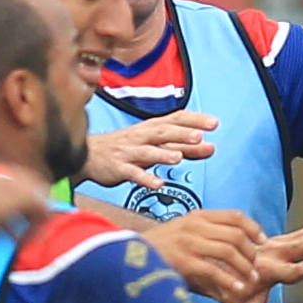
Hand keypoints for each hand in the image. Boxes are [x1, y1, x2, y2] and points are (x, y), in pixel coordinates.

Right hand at [85, 114, 217, 187]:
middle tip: (199, 136)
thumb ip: (182, 147)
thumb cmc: (125, 148)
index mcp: (151, 128)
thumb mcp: (155, 144)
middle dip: (181, 134)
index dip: (194, 120)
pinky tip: (157, 184)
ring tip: (178, 157)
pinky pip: (132, 173)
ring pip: (148, 151)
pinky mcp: (118, 168)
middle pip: (163, 132)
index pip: (176, 119)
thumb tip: (208, 146)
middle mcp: (141, 137)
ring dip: (163, 154)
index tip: (213, 123)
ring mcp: (129, 152)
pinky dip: (145, 178)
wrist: (89, 155)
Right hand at [145, 209, 277, 302]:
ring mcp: (188, 242)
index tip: (262, 241)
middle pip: (236, 234)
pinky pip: (214, 270)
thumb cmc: (162, 248)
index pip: (235, 215)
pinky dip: (229, 280)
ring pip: (228, 251)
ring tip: (249, 279)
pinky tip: (236, 289)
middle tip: (255, 266)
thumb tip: (236, 245)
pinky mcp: (183, 261)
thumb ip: (207, 233)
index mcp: (197, 216)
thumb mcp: (184, 230)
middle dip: (250, 252)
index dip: (253, 228)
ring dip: (244, 267)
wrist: (129, 256)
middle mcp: (194, 226)